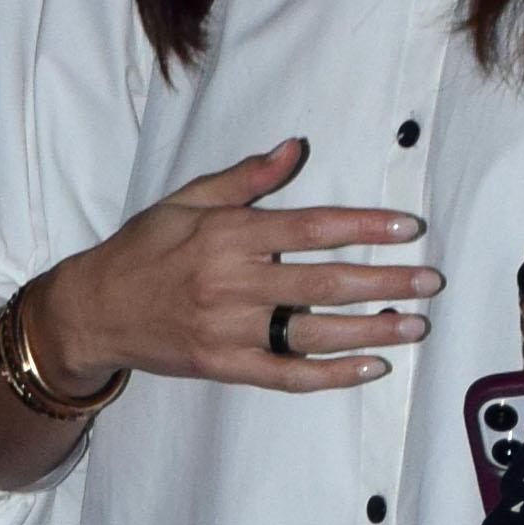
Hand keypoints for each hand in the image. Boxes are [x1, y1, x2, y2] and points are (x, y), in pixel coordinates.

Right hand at [29, 139, 434, 398]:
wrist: (93, 312)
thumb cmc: (142, 250)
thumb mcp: (186, 200)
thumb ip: (245, 179)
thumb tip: (294, 149)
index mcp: (229, 234)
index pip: (312, 227)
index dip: (365, 226)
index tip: (408, 228)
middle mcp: (233, 282)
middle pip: (325, 282)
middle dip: (385, 281)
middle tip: (430, 282)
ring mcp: (230, 330)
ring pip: (314, 332)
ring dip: (371, 330)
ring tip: (414, 326)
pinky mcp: (226, 366)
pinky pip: (288, 375)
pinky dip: (332, 375)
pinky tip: (371, 367)